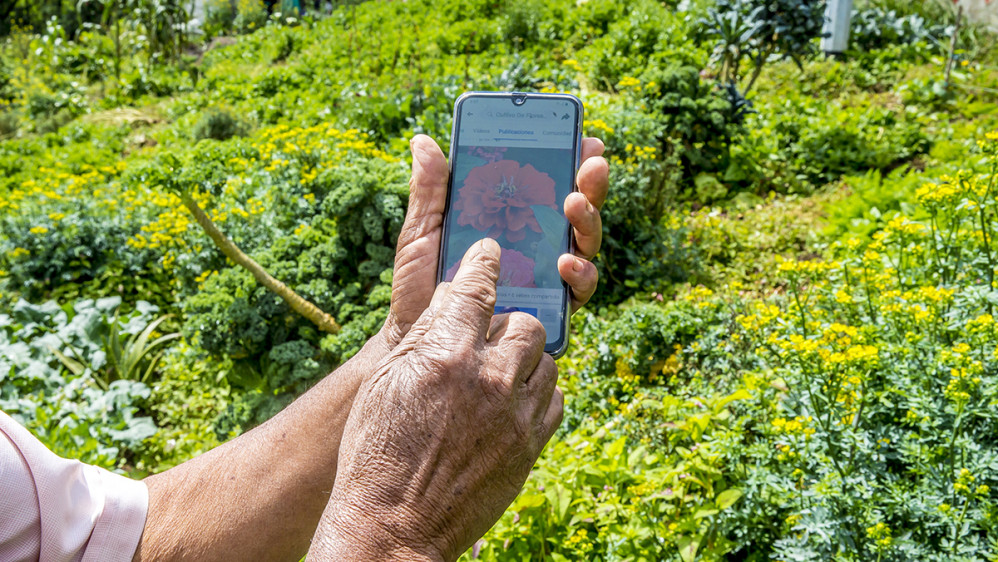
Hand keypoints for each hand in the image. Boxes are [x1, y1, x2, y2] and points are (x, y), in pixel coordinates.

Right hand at [308, 239, 561, 561]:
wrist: (394, 525)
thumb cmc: (376, 450)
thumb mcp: (386, 381)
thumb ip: (426, 333)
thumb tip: (456, 295)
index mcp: (445, 354)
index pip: (479, 288)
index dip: (486, 264)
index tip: (491, 253)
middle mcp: (488, 377)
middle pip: (523, 323)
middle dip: (507, 325)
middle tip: (488, 340)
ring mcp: (515, 413)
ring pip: (546, 359)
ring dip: (525, 360)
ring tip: (500, 375)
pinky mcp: (531, 445)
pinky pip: (555, 398)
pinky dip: (538, 392)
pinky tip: (514, 401)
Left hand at [381, 134, 608, 347]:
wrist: (418, 343)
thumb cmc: (421, 288)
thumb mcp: (422, 234)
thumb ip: (430, 192)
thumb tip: (424, 141)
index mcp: (511, 222)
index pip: (546, 187)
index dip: (570, 162)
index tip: (583, 141)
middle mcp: (535, 247)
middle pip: (574, 211)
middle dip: (589, 185)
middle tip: (589, 167)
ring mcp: (546, 279)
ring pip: (583, 245)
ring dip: (587, 222)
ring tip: (574, 205)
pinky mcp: (549, 311)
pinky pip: (576, 291)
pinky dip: (579, 273)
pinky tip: (566, 261)